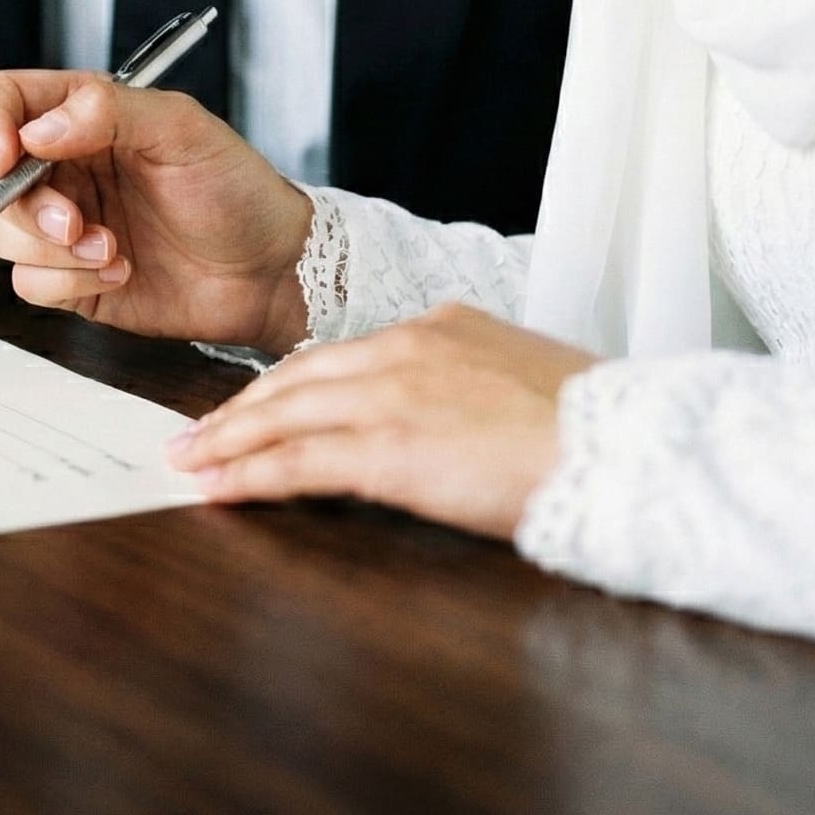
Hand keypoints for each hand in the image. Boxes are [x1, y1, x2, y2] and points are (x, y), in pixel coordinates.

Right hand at [0, 70, 313, 354]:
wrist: (269, 270)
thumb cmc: (236, 189)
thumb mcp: (182, 129)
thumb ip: (108, 110)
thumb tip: (37, 129)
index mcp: (83, 116)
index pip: (2, 101)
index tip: (4, 156)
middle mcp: (65, 167)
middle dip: (25, 206)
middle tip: (75, 222)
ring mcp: (65, 225)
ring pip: (1, 235)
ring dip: (51, 250)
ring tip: (110, 249)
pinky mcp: (71, 279)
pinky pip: (29, 283)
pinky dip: (69, 283)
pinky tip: (118, 272)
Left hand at [166, 304, 597, 538]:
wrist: (625, 444)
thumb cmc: (592, 426)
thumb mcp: (520, 378)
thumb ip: (467, 382)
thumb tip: (445, 411)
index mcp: (440, 325)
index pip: (340, 354)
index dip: (289, 384)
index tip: (255, 404)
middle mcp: (406, 347)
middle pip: (298, 378)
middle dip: (240, 409)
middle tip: (195, 434)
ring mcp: (394, 395)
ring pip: (285, 414)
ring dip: (230, 442)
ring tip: (190, 463)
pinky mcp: (390, 450)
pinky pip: (300, 463)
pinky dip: (251, 476)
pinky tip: (219, 490)